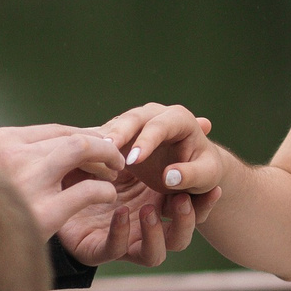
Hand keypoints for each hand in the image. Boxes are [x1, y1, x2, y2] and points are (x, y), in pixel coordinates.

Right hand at [0, 124, 125, 240]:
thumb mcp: (0, 170)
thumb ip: (28, 153)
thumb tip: (81, 135)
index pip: (55, 130)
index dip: (86, 136)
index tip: (102, 147)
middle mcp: (11, 156)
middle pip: (71, 138)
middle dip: (100, 146)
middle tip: (115, 160)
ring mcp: (27, 182)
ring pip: (80, 149)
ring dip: (105, 157)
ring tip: (115, 173)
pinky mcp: (43, 212)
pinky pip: (87, 191)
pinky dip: (103, 190)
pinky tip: (108, 196)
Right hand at [97, 102, 221, 198]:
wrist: (195, 167)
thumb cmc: (204, 171)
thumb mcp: (207, 175)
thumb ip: (191, 175)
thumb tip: (169, 176)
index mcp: (179, 119)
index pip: (160, 125)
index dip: (146, 141)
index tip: (133, 161)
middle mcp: (156, 114)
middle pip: (133, 118)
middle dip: (118, 133)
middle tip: (106, 149)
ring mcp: (137, 122)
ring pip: (115, 125)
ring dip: (102, 140)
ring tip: (87, 154)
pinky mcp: (123, 134)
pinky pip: (106, 137)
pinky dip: (96, 147)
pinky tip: (83, 160)